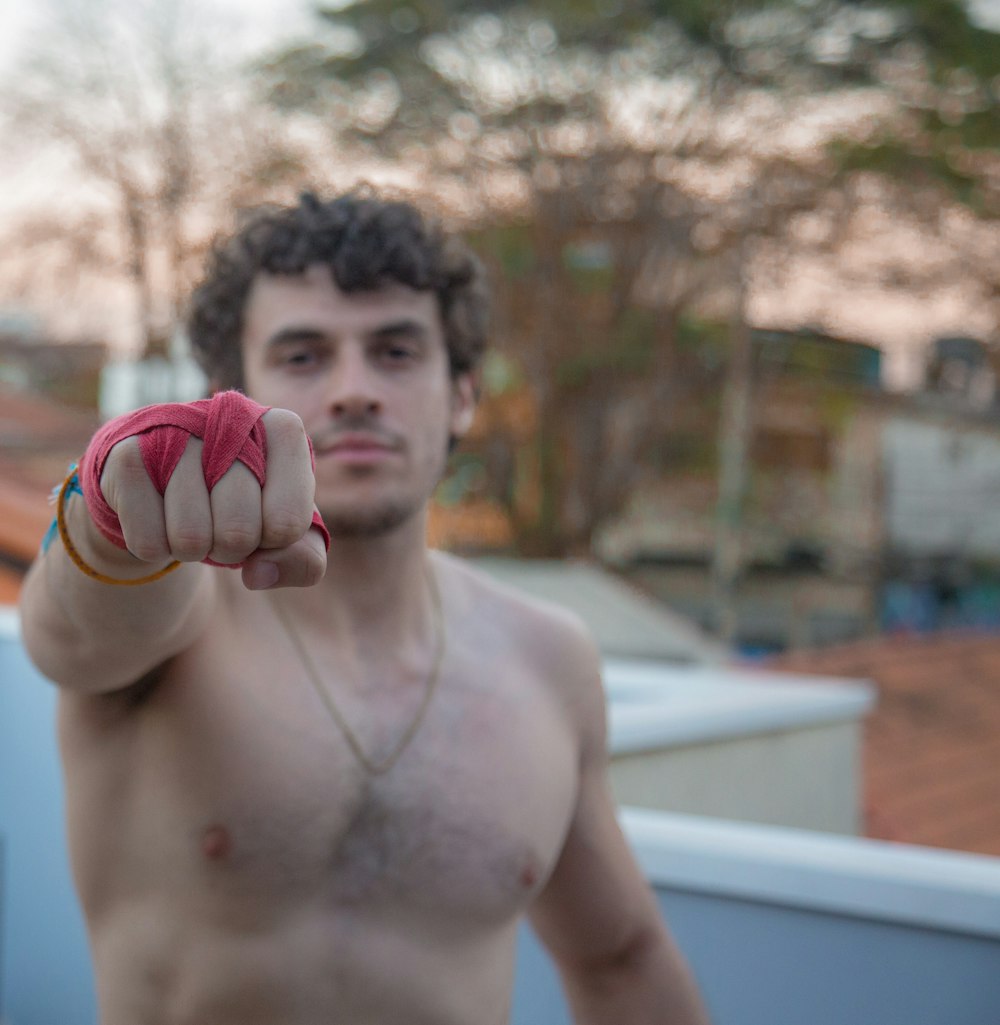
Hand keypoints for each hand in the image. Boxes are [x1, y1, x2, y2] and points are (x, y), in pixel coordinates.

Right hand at [99, 408, 325, 589]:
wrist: (168, 481)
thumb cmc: (243, 504)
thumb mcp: (285, 533)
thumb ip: (303, 560)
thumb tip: (259, 575)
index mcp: (282, 430)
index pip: (289, 522)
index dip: (274, 541)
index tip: (266, 520)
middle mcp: (228, 419)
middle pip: (240, 532)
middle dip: (232, 549)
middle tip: (222, 525)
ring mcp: (173, 432)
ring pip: (191, 538)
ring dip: (193, 550)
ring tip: (192, 519)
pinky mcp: (127, 456)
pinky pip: (148, 541)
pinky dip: (156, 547)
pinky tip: (158, 516)